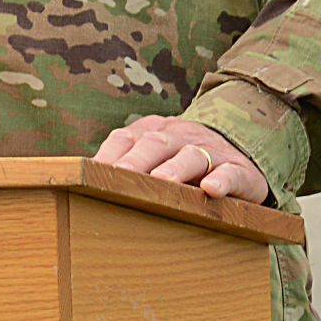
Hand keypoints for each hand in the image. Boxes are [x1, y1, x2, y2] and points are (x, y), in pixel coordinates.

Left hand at [92, 115, 268, 203]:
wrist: (241, 149)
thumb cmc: (182, 162)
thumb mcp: (154, 156)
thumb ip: (124, 166)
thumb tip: (78, 186)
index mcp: (153, 131)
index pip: (126, 138)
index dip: (109, 155)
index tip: (90, 175)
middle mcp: (180, 136)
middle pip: (155, 144)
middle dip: (136, 161)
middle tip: (120, 180)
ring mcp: (211, 151)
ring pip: (192, 155)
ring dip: (176, 169)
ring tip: (164, 183)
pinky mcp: (240, 170)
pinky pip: (231, 172)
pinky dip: (222, 179)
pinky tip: (212, 188)